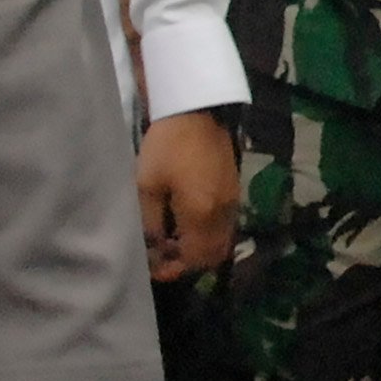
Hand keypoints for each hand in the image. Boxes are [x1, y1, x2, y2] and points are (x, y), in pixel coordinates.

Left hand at [135, 109, 239, 281]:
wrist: (196, 111)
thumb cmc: (167, 147)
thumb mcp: (147, 185)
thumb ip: (150, 223)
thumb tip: (153, 248)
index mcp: (201, 215)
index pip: (194, 259)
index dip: (174, 269)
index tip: (155, 268)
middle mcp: (222, 213)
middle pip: (212, 255)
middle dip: (189, 263)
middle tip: (164, 257)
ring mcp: (232, 201)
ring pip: (222, 242)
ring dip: (200, 250)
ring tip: (175, 242)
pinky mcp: (234, 190)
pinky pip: (225, 226)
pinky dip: (208, 235)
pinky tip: (189, 223)